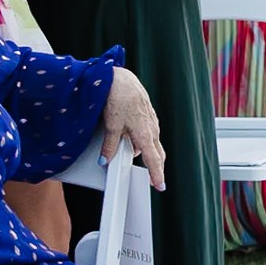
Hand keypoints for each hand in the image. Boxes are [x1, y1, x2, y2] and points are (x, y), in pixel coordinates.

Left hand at [100, 67, 167, 189]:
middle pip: (158, 153)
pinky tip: (136, 138)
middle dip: (156, 166)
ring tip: (138, 158)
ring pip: (153, 142)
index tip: (160, 185)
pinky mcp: (148, 113)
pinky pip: (150, 131)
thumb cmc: (118, 98)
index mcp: (145, 134)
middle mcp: (152, 128)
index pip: (154, 160)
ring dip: (149, 152)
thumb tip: (105, 160)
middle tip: (152, 179)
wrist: (121, 79)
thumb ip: (109, 145)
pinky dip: (145, 139)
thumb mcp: (111, 125)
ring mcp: (152, 120)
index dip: (157, 174)